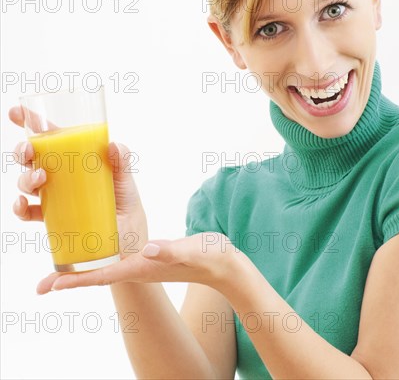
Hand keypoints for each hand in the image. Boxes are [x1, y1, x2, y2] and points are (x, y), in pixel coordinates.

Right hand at [9, 104, 148, 268]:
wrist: (127, 244)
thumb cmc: (125, 206)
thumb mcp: (126, 182)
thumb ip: (122, 162)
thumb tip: (113, 145)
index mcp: (76, 159)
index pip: (51, 136)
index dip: (31, 122)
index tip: (16, 112)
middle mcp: (61, 175)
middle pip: (33, 157)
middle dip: (23, 151)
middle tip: (29, 151)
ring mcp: (54, 196)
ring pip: (27, 182)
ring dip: (26, 178)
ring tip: (40, 179)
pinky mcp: (52, 219)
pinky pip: (28, 212)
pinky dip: (20, 208)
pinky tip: (24, 205)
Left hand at [36, 231, 240, 294]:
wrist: (224, 264)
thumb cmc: (210, 258)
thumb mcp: (193, 251)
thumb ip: (172, 251)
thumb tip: (149, 250)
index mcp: (144, 266)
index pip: (104, 275)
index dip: (77, 279)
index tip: (52, 285)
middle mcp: (139, 266)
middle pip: (98, 274)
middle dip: (72, 279)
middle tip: (43, 283)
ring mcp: (144, 262)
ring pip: (106, 266)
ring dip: (83, 267)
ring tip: (60, 264)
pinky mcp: (150, 256)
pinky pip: (117, 257)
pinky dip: (100, 253)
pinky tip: (95, 245)